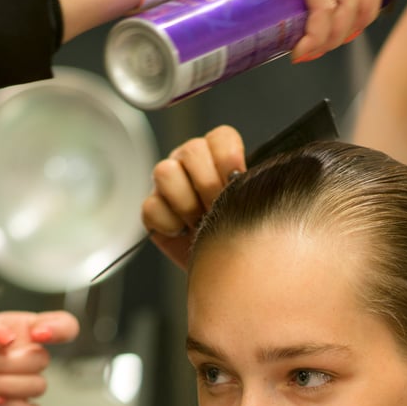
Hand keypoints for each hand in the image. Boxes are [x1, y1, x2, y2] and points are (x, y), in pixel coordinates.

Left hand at [0, 306, 78, 405]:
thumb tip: (8, 338)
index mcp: (20, 331)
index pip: (63, 326)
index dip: (60, 328)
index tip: (37, 334)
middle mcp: (25, 358)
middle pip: (43, 359)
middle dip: (6, 362)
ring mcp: (21, 386)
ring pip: (38, 386)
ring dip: (3, 384)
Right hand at [142, 125, 245, 270]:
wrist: (226, 268)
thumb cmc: (241, 235)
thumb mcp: (255, 208)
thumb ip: (251, 186)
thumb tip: (248, 176)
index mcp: (219, 155)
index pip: (220, 137)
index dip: (228, 158)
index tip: (237, 180)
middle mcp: (190, 163)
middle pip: (191, 150)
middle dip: (208, 184)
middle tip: (218, 208)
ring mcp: (168, 184)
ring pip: (165, 172)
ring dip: (187, 203)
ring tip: (201, 223)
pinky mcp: (153, 209)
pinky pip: (151, 206)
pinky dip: (169, 224)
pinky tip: (183, 233)